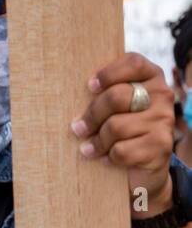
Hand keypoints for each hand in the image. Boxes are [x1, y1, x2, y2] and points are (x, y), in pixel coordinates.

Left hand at [71, 52, 175, 216]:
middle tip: (77, 128)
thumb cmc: (119, 125)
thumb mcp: (112, 104)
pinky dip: (109, 157)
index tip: (89, 87)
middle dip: (92, 115)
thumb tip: (63, 88)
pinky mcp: (163, 146)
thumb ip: (100, 91)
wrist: (144, 164)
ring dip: (96, 142)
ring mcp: (164, 119)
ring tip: (88, 149)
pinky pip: (123, 150)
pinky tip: (106, 159)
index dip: (108, 74)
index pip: (133, 63)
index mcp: (150, 75)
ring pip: (116, 127)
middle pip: (116, 97)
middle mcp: (162, 94)